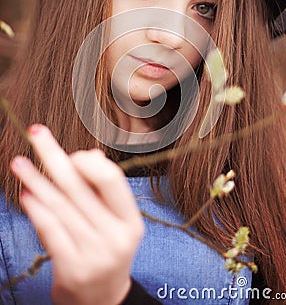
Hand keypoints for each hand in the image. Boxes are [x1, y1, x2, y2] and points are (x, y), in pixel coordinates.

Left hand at [11, 124, 143, 304]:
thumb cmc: (107, 250)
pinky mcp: (72, 269)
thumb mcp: (116, 222)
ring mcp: (95, 254)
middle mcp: (116, 237)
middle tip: (36, 133)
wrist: (102, 300)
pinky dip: (36, 209)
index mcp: (131, 221)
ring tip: (19, 162)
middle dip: (54, 156)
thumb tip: (89, 154)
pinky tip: (26, 193)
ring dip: (37, 180)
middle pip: (79, 188)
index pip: (112, 180)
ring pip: (60, 206)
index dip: (88, 162)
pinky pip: (50, 230)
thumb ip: (104, 189)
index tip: (70, 153)